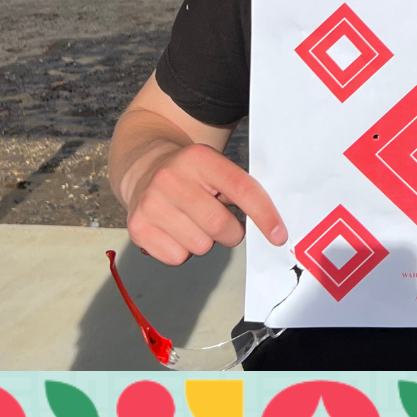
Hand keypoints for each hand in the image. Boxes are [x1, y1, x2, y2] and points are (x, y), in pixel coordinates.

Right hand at [125, 142, 286, 265]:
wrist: (144, 167)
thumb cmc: (192, 174)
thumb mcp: (215, 167)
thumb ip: (240, 189)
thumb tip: (270, 226)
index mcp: (199, 158)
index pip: (241, 188)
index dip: (264, 214)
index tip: (279, 235)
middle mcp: (170, 178)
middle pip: (220, 225)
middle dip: (232, 232)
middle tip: (226, 223)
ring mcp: (150, 204)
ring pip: (200, 245)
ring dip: (206, 241)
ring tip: (195, 221)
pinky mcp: (137, 228)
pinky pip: (177, 258)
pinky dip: (184, 250)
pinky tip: (177, 230)